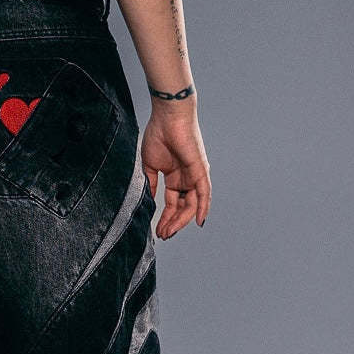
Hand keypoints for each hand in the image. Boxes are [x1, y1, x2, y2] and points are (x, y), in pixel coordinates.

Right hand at [141, 110, 210, 238]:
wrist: (167, 117)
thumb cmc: (158, 135)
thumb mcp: (150, 165)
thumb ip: (151, 183)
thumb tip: (148, 200)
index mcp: (175, 177)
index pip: (172, 203)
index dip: (165, 217)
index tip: (158, 230)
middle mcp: (186, 178)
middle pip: (182, 207)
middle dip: (172, 223)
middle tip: (163, 235)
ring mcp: (195, 175)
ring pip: (192, 204)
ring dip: (181, 220)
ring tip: (170, 232)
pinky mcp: (200, 170)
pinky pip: (204, 193)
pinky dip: (203, 207)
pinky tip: (198, 221)